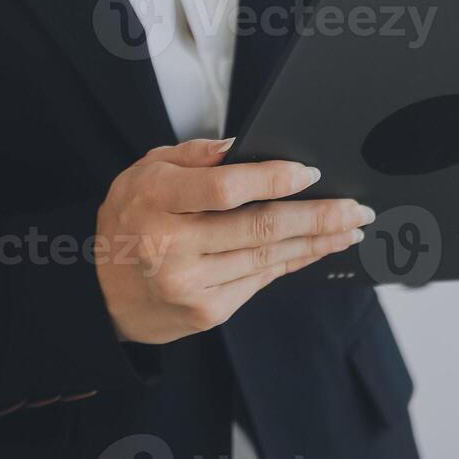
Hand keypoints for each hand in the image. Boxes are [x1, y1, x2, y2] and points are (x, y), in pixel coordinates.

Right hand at [95, 138, 372, 343]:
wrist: (101, 293)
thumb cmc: (130, 219)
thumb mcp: (145, 170)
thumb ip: (194, 156)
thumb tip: (244, 147)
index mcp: (155, 201)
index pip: (224, 189)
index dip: (272, 180)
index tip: (310, 171)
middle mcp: (171, 246)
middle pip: (259, 228)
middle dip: (318, 216)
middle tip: (357, 207)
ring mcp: (190, 284)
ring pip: (268, 258)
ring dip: (317, 241)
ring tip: (351, 227)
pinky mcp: (206, 311)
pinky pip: (262, 280)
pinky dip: (294, 261)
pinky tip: (318, 248)